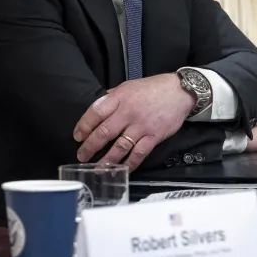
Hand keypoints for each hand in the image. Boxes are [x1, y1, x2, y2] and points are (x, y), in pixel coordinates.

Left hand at [73, 74, 196, 167]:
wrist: (180, 92)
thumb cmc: (153, 88)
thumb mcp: (128, 86)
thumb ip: (113, 97)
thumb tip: (98, 109)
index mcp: (120, 98)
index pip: (96, 112)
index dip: (84, 126)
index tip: (77, 136)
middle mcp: (129, 112)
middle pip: (104, 132)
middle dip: (90, 147)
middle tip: (82, 156)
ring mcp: (141, 126)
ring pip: (120, 146)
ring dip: (107, 160)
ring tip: (98, 168)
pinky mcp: (154, 136)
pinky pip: (139, 154)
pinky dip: (129, 164)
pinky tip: (122, 170)